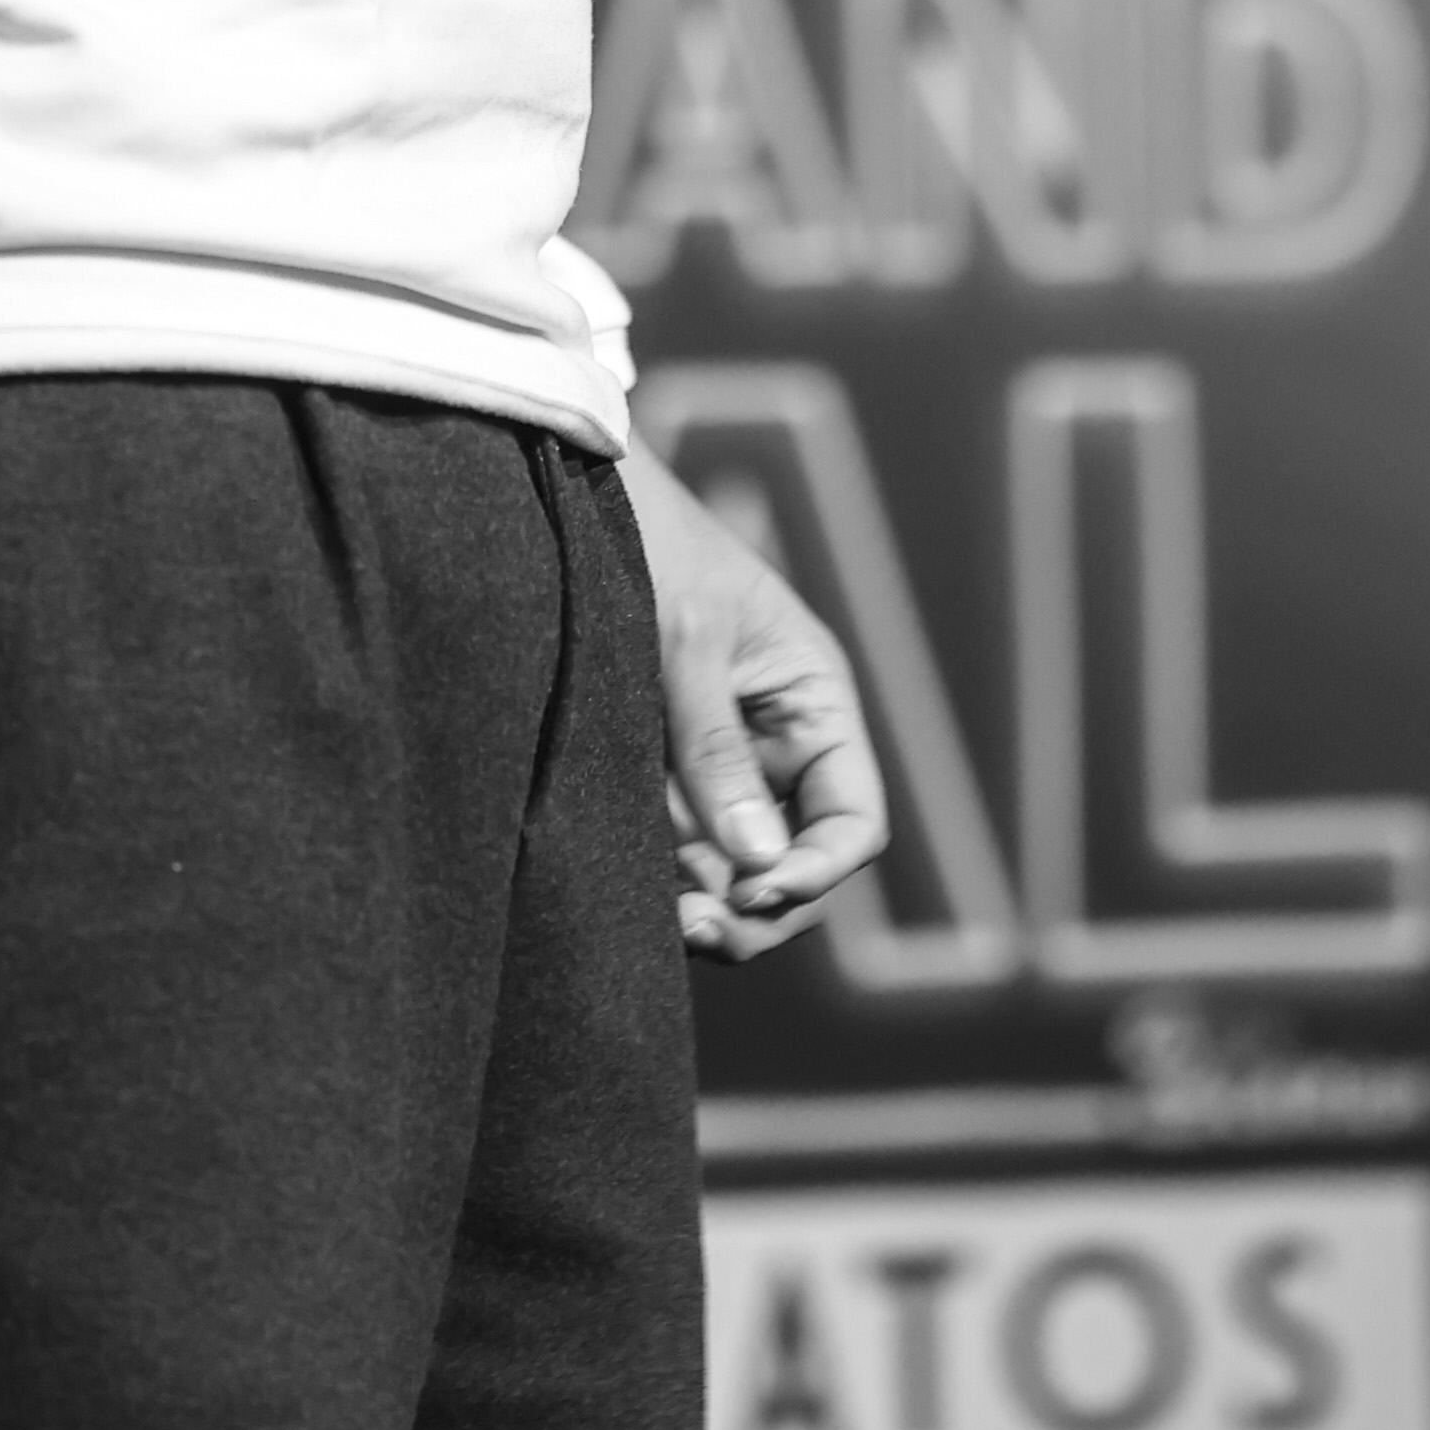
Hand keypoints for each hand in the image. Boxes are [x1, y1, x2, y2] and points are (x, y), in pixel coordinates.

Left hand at [620, 436, 887, 964]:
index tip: (757, 892)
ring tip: (666, 920)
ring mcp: (721, 772)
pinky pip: (685, 858)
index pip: (852, 821)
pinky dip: (672, 890)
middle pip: (800, 867)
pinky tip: (642, 901)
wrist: (576, 503)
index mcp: (814, 704)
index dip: (819, 871)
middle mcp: (778, 749)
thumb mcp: (686, 644)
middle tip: (697, 926)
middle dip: (762, 909)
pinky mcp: (664, 783)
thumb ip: (716, 751)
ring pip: (739, 876)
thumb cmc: (651, 548)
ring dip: (713, 910)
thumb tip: (756, 864)